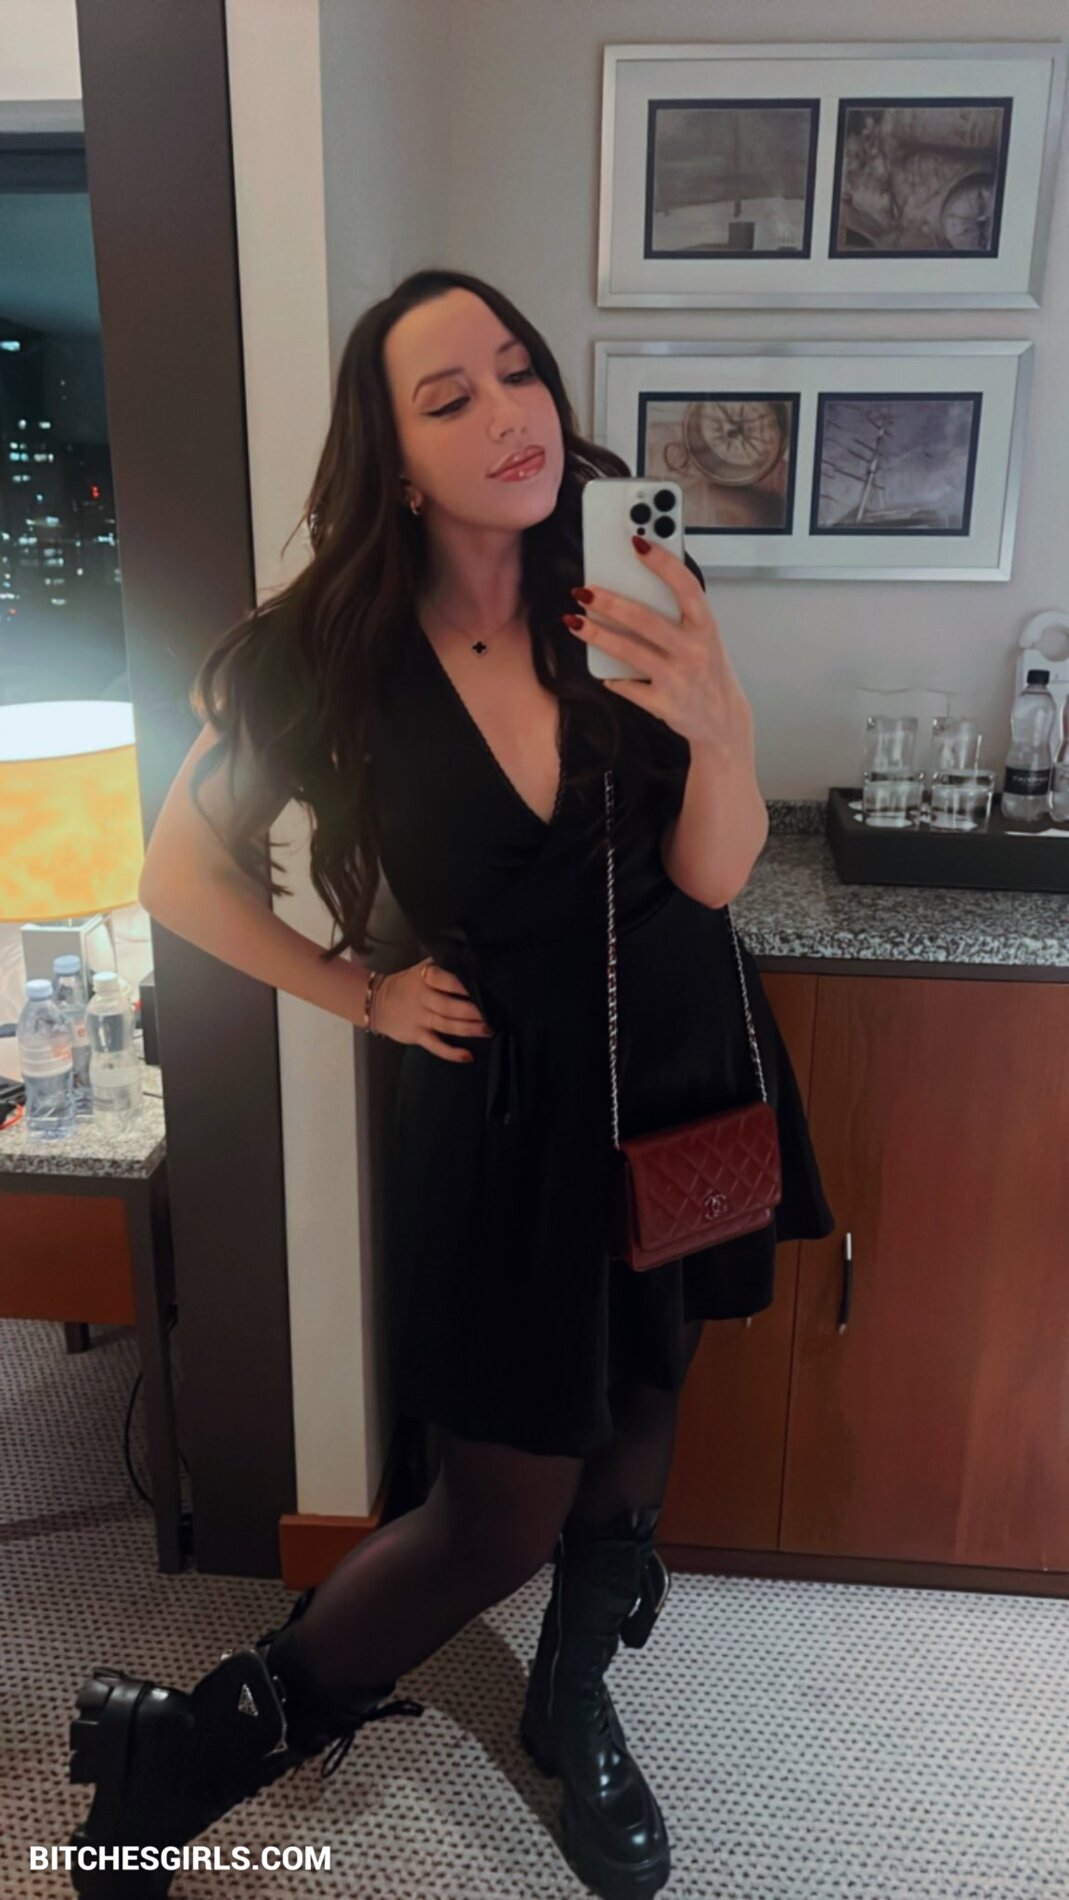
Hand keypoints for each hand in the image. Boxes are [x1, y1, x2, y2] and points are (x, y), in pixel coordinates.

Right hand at [371, 957, 493, 1062]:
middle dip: (472, 1010)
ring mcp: (419, 1017)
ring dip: (468, 1028)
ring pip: (446, 1024)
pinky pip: (435, 1045)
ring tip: (487, 1030)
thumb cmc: (408, 984)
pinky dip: (451, 1052)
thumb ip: (445, 968)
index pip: (446, 979)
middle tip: (492, 1014)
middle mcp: (423, 996)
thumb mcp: (422, 969)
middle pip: (449, 1004)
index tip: (484, 989)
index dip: (464, 985)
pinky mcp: (416, 1035)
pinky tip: (467, 1056)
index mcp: (426, 977)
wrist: (376, 1003)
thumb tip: (476, 967)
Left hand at [564, 535, 754, 762]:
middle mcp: (694, 650)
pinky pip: (627, 686)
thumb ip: (679, 616)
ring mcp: (678, 678)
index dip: (662, 563)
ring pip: (629, 651)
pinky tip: (604, 672)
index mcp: (706, 627)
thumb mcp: (705, 638)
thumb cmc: (708, 671)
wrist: (722, 720)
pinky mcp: (663, 704)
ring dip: (596, 634)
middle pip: (645, 619)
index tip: (637, 543)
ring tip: (574, 621)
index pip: (686, 587)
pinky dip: (612, 678)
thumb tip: (635, 588)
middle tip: (583, 590)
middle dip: (609, 602)